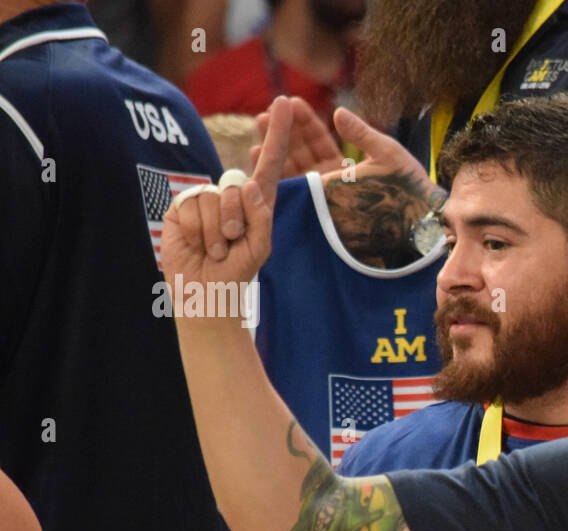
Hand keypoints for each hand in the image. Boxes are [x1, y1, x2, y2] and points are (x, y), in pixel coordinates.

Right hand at [160, 95, 291, 299]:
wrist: (205, 291)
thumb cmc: (237, 271)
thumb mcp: (259, 247)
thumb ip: (260, 217)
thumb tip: (247, 185)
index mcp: (257, 201)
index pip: (270, 163)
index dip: (277, 133)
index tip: (285, 103)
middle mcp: (231, 194)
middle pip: (237, 187)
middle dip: (236, 221)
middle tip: (230, 244)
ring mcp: (205, 198)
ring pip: (214, 198)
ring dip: (215, 232)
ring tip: (215, 249)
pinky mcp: (182, 205)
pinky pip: (191, 206)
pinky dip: (196, 231)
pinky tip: (197, 244)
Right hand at [252, 98, 433, 199]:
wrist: (418, 225)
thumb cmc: (409, 191)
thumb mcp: (387, 155)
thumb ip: (362, 135)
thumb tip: (337, 112)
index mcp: (345, 167)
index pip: (319, 140)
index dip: (304, 122)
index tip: (289, 102)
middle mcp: (330, 183)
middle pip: (299, 154)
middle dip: (281, 133)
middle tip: (263, 114)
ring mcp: (322, 201)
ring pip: (292, 173)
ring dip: (274, 153)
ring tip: (259, 133)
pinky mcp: (319, 216)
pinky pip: (294, 197)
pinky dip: (278, 180)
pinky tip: (261, 161)